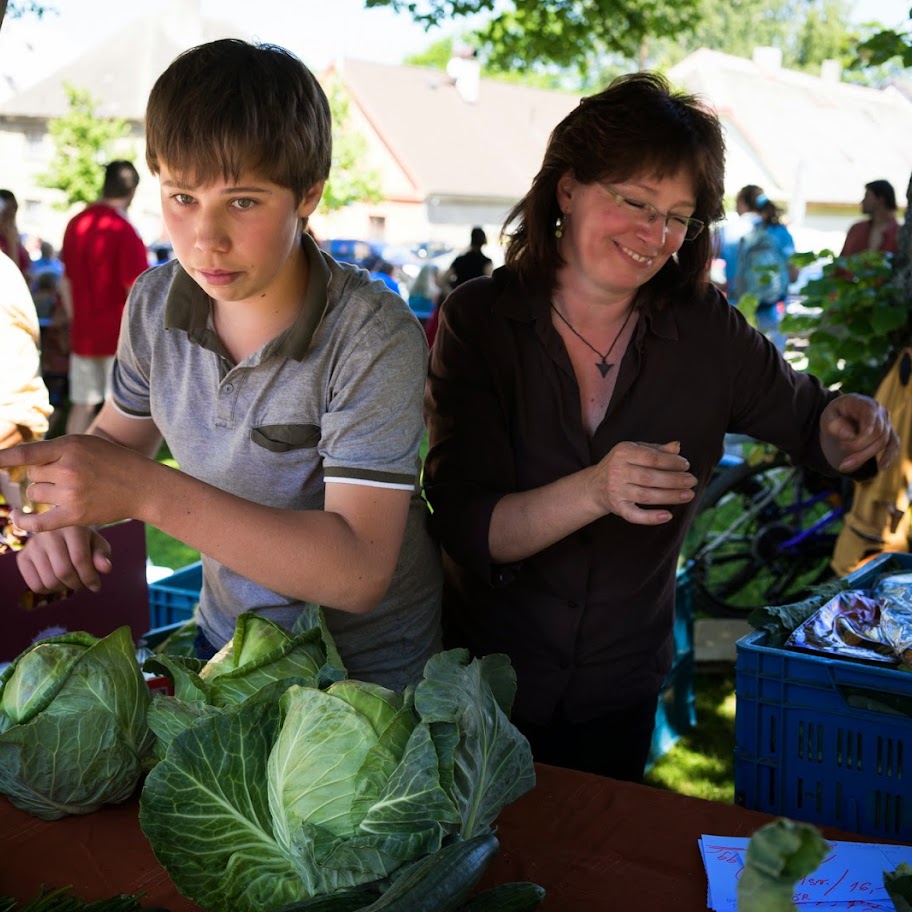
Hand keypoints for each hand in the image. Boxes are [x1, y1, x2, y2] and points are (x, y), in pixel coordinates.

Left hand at [0, 435, 148, 532]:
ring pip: (36, 495)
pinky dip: (25, 521)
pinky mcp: (76, 515)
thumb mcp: (88, 445)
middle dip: (44, 477)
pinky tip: (17, 518)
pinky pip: (40, 521)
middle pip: (32, 476)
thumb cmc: (114, 462)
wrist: (144, 486)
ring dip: (45, 494)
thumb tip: (22, 462)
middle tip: (69, 477)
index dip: (2, 458)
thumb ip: (57, 449)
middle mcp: (69, 468)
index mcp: (71, 446)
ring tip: (71, 491)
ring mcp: (72, 493)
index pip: (26, 453)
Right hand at [17, 526, 112, 593]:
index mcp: (71, 526)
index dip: (89, 578)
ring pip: (49, 581)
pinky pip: (35, 585)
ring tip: (71, 582)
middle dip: (77, 584)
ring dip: (64, 588)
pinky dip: (49, 591)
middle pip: (63, 572)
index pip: (79, 559)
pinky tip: (57, 582)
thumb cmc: (84, 540)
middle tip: (83, 584)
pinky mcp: (22, 557)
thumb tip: (106, 568)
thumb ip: (102, 555)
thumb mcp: (97, 544)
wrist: (60, 531)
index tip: (97, 587)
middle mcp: (48, 533)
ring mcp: (33, 545)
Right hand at [589, 440, 696, 523]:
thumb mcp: (635, 451)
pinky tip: (667, 516)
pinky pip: (634, 515)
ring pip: (646, 496)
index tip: (686, 465)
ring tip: (689, 495)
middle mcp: (617, 471)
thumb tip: (677, 447)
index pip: (651, 457)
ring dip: (670, 496)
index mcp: (623, 452)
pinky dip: (650, 518)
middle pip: (650, 477)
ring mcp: (616, 491)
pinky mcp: (617, 507)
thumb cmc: (621, 465)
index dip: (671, 462)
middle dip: (675, 480)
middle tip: (692, 481)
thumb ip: (656, 449)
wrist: (595, 485)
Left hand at [820, 394, 898, 473]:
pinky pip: (894, 445)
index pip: (870, 417)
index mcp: (863, 403)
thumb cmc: (835, 415)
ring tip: (844, 465)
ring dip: (864, 456)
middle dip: (858, 448)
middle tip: (839, 451)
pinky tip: (882, 467)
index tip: (843, 445)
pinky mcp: (888, 434)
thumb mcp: (827, 417)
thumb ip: (834, 424)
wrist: (842, 416)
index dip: (861, 435)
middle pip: (877, 432)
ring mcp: (886, 422)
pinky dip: (889, 456)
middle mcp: (879, 411)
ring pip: (883, 442)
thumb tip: (849, 435)